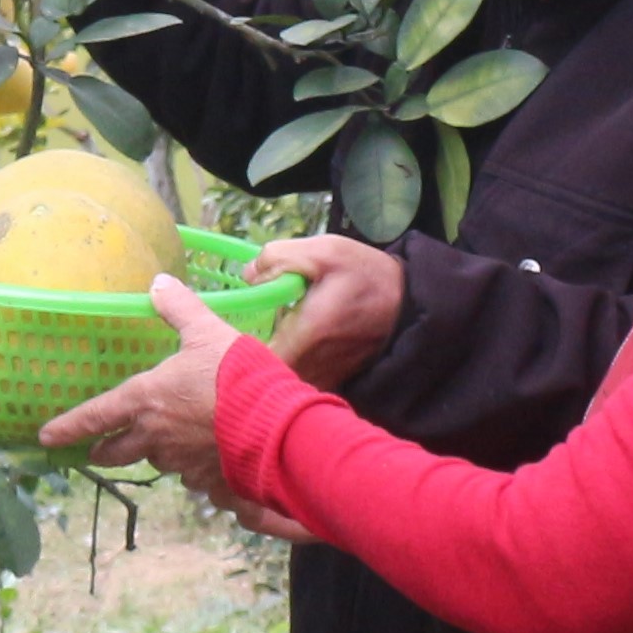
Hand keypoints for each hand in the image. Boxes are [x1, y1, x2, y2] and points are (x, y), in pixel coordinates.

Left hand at [37, 275, 244, 490]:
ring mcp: (180, 462)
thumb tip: (158, 284)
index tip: (46, 438)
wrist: (276, 426)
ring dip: (152, 453)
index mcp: (145, 400)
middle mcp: (155, 436)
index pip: (95, 416)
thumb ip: (180, 309)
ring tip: (158, 444)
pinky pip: (189, 475)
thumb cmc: (235, 375)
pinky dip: (189, 465)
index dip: (68, 427)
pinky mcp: (207, 477)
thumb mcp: (206, 331)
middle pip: (117, 452)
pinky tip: (201, 455)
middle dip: (104, 452)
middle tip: (97, 451)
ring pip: (155, 460)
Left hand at [247, 233, 406, 390]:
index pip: (252, 359)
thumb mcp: (325, 250)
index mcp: (307, 336)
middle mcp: (313, 367)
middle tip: (235, 329)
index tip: (222, 329)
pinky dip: (282, 370)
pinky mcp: (331, 381)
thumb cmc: (366, 275)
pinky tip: (282, 344)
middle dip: (243, 355)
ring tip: (257, 336)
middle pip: (261, 373)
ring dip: (262, 363)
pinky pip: (295, 381)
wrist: (410, 304)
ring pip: (277, 380)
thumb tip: (247, 275)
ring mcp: (323, 379)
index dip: (232, 346)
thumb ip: (280, 257)